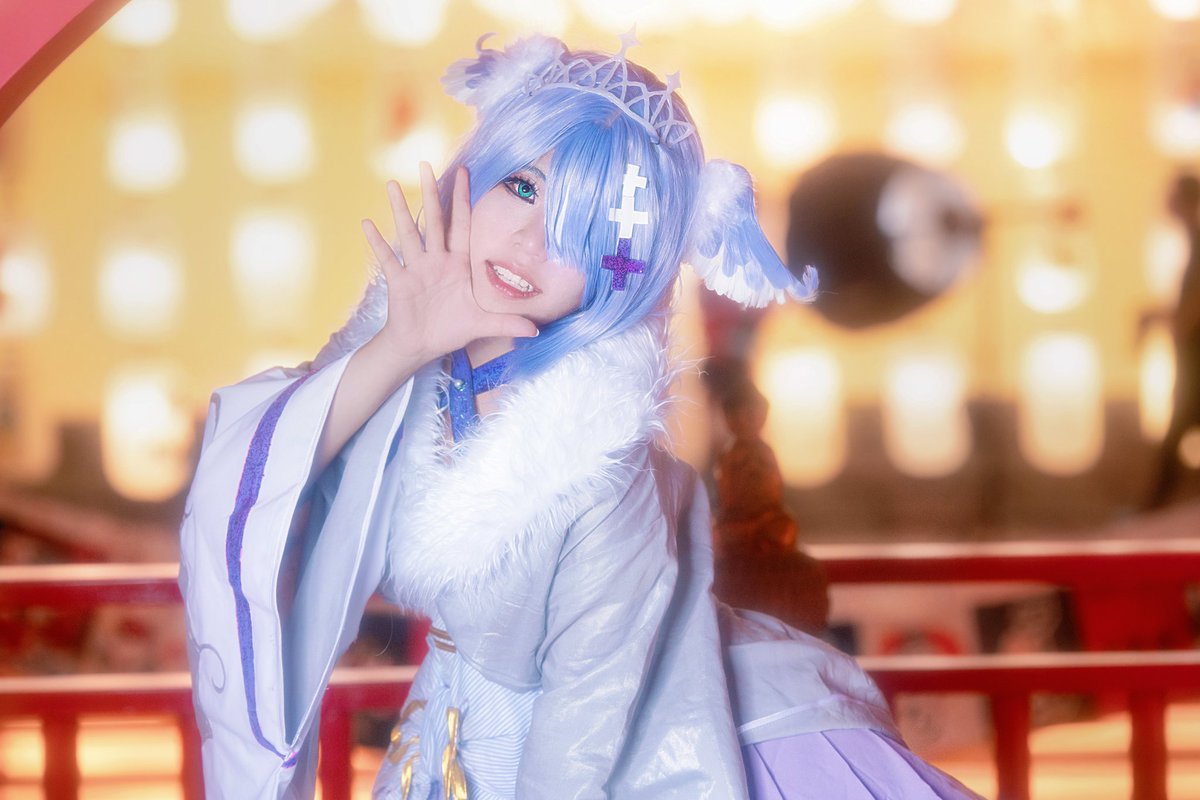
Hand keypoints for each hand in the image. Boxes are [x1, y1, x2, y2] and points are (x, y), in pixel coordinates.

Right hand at [360, 162, 538, 364]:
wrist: (422, 346)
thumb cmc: (451, 330)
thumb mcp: (483, 325)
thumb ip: (508, 323)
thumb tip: (537, 331)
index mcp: (458, 265)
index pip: (462, 226)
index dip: (463, 200)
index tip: (464, 172)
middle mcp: (437, 260)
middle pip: (434, 221)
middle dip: (431, 194)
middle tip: (426, 164)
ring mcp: (416, 269)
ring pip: (409, 233)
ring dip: (401, 210)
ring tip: (393, 185)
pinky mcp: (399, 281)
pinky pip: (387, 259)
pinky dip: (377, 243)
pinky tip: (367, 223)